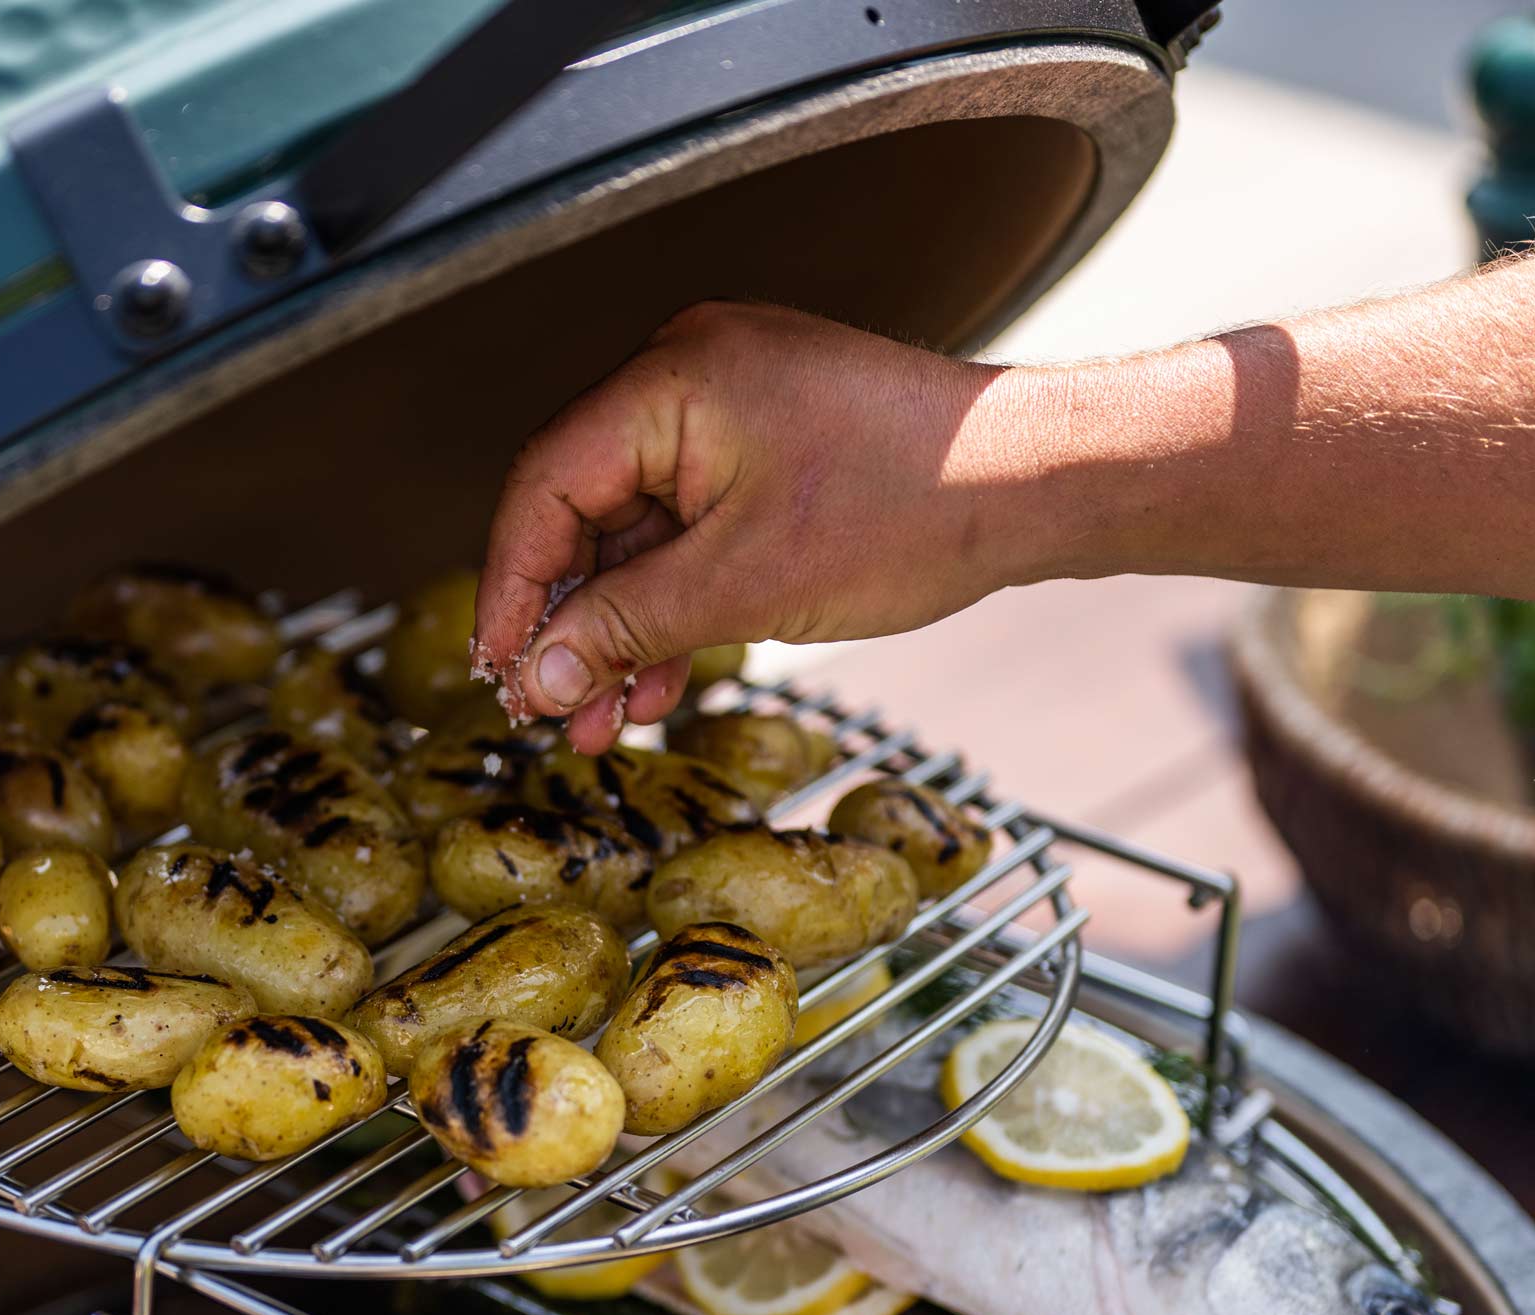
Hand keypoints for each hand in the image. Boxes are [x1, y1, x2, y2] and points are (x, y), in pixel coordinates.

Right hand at [473, 301, 1045, 750]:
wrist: (1034, 483)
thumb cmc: (915, 505)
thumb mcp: (746, 587)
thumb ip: (625, 628)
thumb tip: (538, 674)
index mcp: (671, 379)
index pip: (544, 485)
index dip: (511, 588)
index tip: (500, 669)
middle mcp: (688, 375)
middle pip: (581, 508)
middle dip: (567, 621)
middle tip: (548, 709)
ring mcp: (729, 407)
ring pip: (635, 530)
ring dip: (618, 627)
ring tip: (603, 720)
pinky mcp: (764, 445)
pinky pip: (687, 525)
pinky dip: (671, 600)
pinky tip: (657, 680)